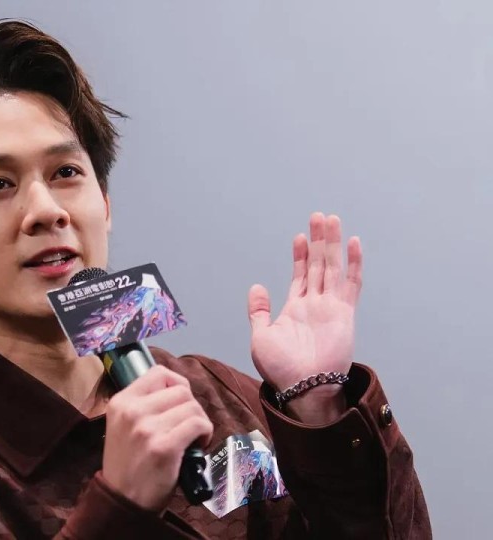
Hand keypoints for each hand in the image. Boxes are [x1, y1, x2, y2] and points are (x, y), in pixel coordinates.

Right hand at [102, 365, 212, 510]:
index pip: (158, 372)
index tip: (180, 403)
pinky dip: (205, 432)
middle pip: (180, 390)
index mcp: (120, 401)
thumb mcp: (123, 426)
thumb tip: (177, 390)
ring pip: (192, 407)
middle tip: (188, 426)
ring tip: (192, 438)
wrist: (123, 501)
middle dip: (191, 406)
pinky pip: (197, 424)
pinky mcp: (164, 447)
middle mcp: (132, 410)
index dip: (177, 384)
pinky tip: (198, 445)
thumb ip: (142, 405)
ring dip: (199, 421)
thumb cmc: (127, 463)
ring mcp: (147, 428)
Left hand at [247, 213, 362, 421]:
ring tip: (331, 220)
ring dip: (332, 244)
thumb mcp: (261, 336)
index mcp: (295, 309)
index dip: (300, 255)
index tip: (299, 236)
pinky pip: (351, 284)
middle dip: (319, 241)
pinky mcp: (345, 313)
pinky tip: (354, 243)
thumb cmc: (281, 368)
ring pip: (332, 267)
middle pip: (318, 265)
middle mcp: (315, 305)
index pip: (300, 275)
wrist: (302, 388)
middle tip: (319, 217)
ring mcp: (331, 307)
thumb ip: (259, 310)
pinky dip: (354, 264)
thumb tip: (257, 286)